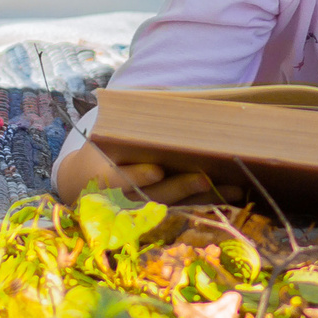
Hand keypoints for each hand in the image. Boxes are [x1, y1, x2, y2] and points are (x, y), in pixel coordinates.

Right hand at [54, 142, 226, 207]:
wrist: (83, 183)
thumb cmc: (102, 150)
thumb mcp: (106, 136)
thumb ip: (128, 125)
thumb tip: (163, 99)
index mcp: (102, 177)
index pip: (119, 180)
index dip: (138, 175)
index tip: (157, 170)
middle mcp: (121, 201)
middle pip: (153, 196)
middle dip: (180, 188)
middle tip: (204, 179)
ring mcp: (141, 213)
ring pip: (175, 208)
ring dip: (205, 200)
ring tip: (234, 189)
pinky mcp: (160, 217)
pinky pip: (186, 213)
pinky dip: (208, 206)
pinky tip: (234, 198)